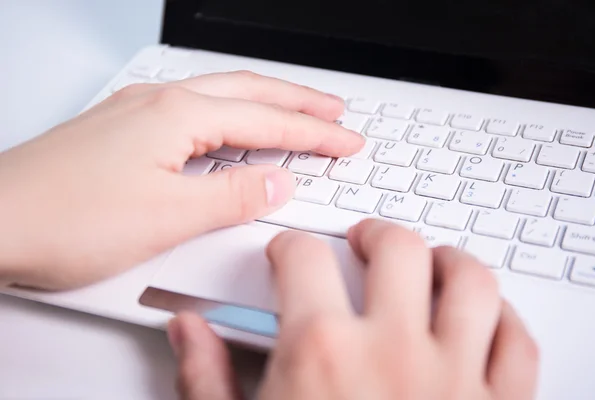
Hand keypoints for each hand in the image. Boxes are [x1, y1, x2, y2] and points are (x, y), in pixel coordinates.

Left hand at [0, 71, 362, 288]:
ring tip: (292, 114)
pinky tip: (227, 132)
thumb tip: (276, 183)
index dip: (315, 132)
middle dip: (297, 100)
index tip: (347, 140)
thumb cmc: (63, 218)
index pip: (267, 119)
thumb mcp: (168, 216)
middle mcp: (155, 103)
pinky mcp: (119, 132)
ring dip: (262, 104)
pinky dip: (225, 118)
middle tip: (333, 110)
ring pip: (218, 98)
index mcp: (176, 115)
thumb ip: (232, 197)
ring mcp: (134, 114)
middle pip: (246, 90)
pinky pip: (190, 114)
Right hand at [169, 220, 538, 399]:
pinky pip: (517, 344)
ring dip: (449, 261)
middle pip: (397, 249)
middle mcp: (392, 354)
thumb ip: (206, 379)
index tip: (289, 255)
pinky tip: (482, 320)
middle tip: (363, 242)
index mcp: (321, 354)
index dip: (288, 246)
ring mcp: (454, 381)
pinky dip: (502, 320)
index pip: (302, 257)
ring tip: (430, 262)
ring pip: (471, 282)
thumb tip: (190, 333)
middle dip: (374, 235)